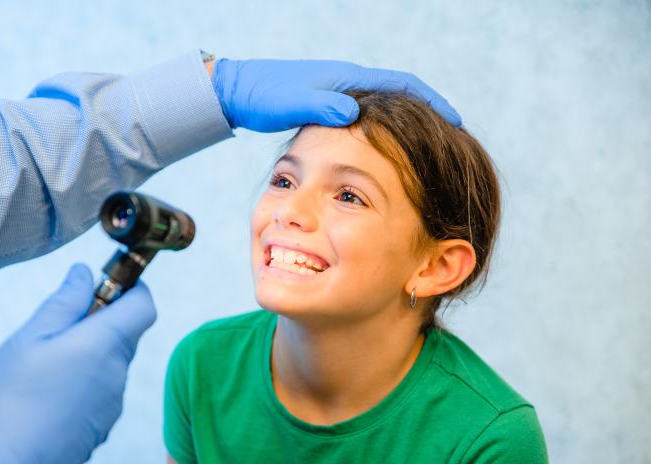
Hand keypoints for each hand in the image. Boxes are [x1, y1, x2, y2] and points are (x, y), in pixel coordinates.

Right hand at [0, 264, 155, 463]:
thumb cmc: (11, 400)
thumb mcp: (30, 338)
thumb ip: (64, 301)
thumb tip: (85, 273)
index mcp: (105, 344)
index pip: (144, 305)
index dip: (132, 288)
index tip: (104, 285)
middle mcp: (118, 373)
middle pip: (125, 333)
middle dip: (99, 321)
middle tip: (57, 326)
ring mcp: (113, 403)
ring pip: (111, 362)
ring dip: (89, 353)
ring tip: (45, 365)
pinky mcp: (103, 425)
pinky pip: (102, 390)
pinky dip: (84, 381)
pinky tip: (49, 393)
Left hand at [212, 58, 461, 131]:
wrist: (239, 92)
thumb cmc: (264, 96)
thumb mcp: (293, 103)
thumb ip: (322, 107)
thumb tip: (354, 113)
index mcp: (348, 80)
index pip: (403, 85)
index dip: (431, 102)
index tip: (454, 121)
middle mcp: (348, 85)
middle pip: (400, 98)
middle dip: (426, 116)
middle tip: (448, 141)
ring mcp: (338, 96)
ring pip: (384, 111)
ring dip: (405, 127)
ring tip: (424, 151)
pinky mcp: (327, 109)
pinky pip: (366, 120)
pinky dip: (382, 134)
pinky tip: (383, 153)